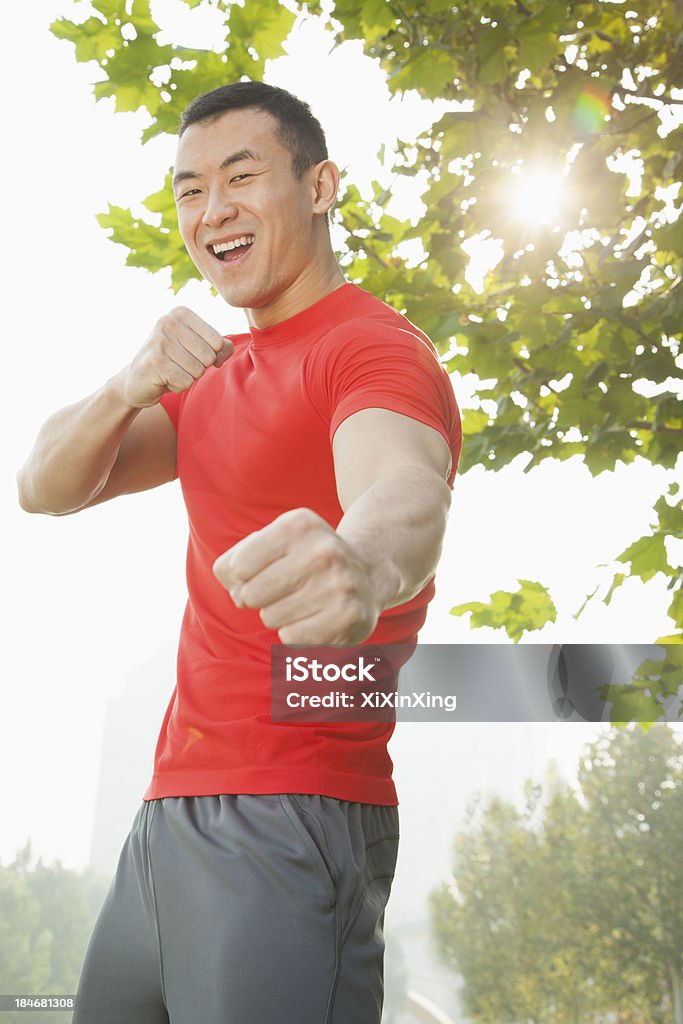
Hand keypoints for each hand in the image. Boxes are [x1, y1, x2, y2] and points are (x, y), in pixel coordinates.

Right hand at [120, 306, 232, 407]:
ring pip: (198, 371)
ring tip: (170, 372)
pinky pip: (186, 382)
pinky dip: (178, 387)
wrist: (137, 380)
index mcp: (181, 313)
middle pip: (208, 357)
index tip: (189, 355)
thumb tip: (225, 349)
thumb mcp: (198, 349)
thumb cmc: (173, 362)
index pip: (217, 342)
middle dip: (198, 368)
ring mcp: (160, 341)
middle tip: (177, 365)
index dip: (210, 356)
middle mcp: (168, 322)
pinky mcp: (155, 362)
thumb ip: (221, 346)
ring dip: (187, 378)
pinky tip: (163, 380)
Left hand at [212, 508, 383, 644]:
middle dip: (259, 598)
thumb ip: (233, 562)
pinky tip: (317, 618)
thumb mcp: (270, 542)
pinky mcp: (349, 617)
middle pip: (251, 595)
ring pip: (270, 618)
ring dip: (279, 616)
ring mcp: (340, 585)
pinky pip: (292, 638)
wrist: (366, 573)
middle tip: (286, 588)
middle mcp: (323, 551)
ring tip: (305, 601)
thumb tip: (237, 594)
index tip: (265, 569)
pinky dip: (296, 634)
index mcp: (299, 525)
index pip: (237, 567)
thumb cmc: (302, 560)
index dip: (242, 576)